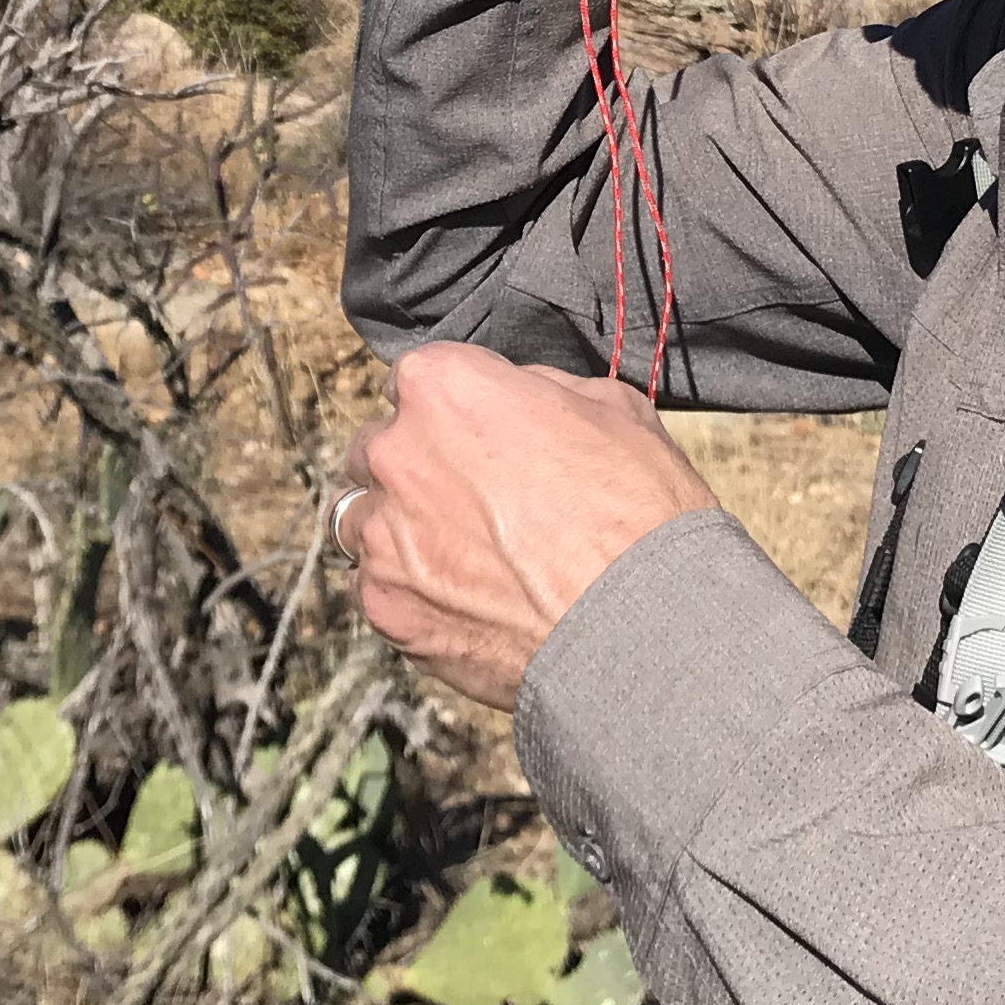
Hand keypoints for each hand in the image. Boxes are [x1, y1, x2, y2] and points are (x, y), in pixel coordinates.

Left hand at [338, 340, 721, 709]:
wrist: (642, 624)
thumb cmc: (639, 513)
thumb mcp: (610, 408)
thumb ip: (539, 391)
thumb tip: (518, 401)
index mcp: (444, 387)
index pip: (412, 380)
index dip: (448, 409)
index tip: (472, 435)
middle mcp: (397, 452)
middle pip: (377, 449)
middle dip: (413, 468)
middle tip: (470, 500)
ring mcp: (382, 535)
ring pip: (362, 520)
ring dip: (397, 530)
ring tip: (459, 557)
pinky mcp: (385, 606)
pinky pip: (375, 588)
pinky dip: (408, 593)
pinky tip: (462, 604)